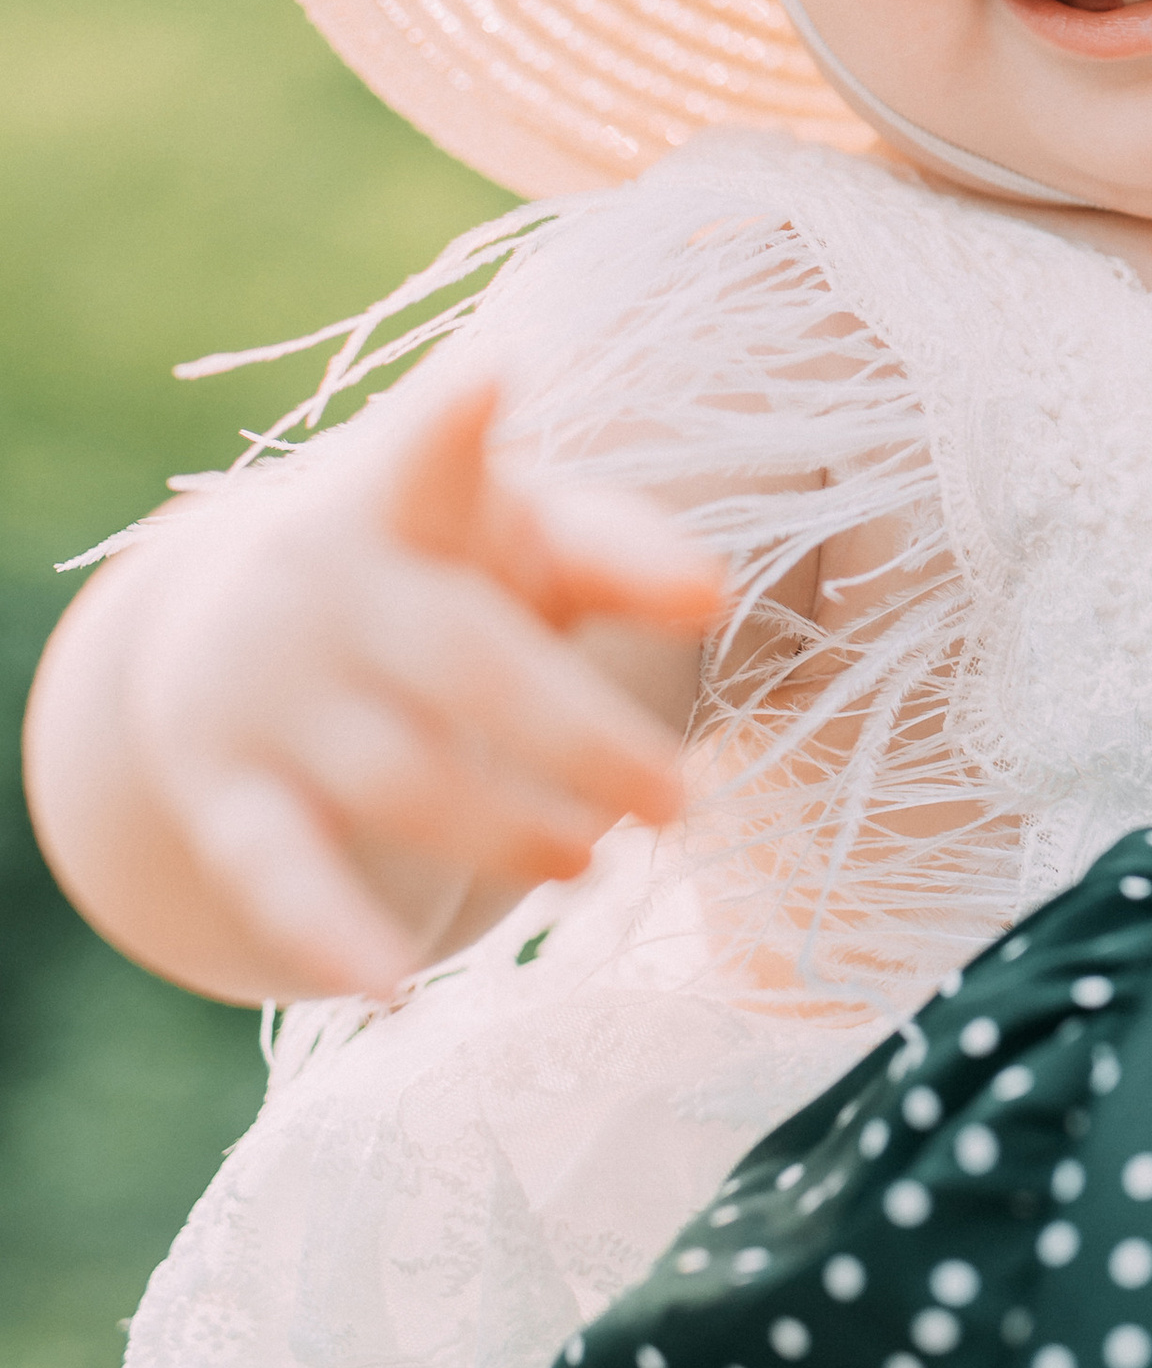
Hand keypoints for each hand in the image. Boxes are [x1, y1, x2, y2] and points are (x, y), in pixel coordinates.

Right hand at [116, 369, 724, 998]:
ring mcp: (267, 694)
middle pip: (466, 662)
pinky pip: (277, 872)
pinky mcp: (227, 792)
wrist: (220, 626)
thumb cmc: (434, 569)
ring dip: (507, 831)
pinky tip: (392, 989)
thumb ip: (614, 551)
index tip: (491, 379)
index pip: (429, 452)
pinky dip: (331, 933)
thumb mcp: (517, 537)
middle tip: (682, 802)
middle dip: (579, 739)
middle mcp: (324, 585)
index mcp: (404, 498)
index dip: (456, 421)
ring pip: (397, 777)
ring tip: (594, 866)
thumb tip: (715, 585)